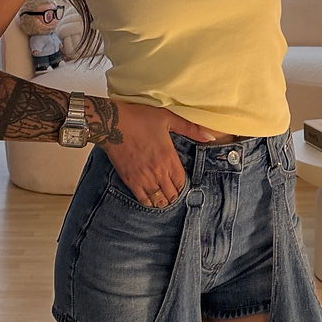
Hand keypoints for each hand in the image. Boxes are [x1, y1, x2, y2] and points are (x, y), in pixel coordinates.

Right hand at [102, 101, 217, 206]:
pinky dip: (149, 203)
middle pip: (171, 194)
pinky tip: (151, 201)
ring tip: (165, 199)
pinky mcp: (130, 180)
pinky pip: (142, 199)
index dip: (184, 186)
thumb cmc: (139, 118)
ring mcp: (143, 177)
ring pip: (158, 199)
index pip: (182, 181)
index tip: (182, 184)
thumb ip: (190, 128)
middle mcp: (158, 171)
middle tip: (174, 194)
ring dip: (164, 201)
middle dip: (175, 196)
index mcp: (169, 157)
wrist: (112, 123)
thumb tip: (209, 136)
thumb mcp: (168, 118)